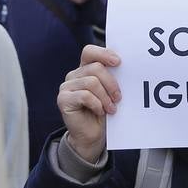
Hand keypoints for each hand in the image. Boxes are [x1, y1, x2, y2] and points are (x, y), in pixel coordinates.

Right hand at [58, 45, 120, 162]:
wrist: (92, 135)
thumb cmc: (103, 112)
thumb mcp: (110, 92)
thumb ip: (112, 78)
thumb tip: (123, 67)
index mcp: (85, 69)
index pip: (89, 52)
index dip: (103, 54)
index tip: (118, 62)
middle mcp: (74, 75)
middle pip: (95, 68)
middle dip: (111, 83)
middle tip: (118, 97)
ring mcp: (66, 87)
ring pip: (91, 82)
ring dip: (106, 97)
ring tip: (111, 108)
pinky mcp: (63, 99)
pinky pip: (85, 96)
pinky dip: (97, 104)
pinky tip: (100, 111)